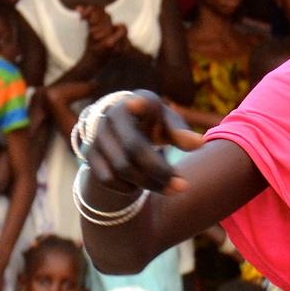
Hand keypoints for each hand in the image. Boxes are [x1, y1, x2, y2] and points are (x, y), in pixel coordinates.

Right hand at [83, 92, 202, 197]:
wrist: (117, 129)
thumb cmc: (150, 124)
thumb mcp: (166, 124)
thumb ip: (180, 132)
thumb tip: (200, 144)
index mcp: (134, 102)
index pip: (138, 105)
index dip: (138, 104)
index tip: (139, 103)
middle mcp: (110, 115)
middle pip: (135, 149)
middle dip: (160, 172)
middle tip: (182, 186)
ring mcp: (96, 135)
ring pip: (123, 169)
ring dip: (148, 184)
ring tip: (168, 188)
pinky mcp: (89, 153)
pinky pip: (108, 179)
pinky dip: (127, 187)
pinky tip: (141, 186)